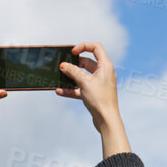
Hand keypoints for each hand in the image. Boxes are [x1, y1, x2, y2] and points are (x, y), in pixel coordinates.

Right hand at [58, 42, 129, 158]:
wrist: (107, 120)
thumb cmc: (100, 99)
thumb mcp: (84, 82)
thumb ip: (73, 72)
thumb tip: (64, 65)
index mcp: (105, 66)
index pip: (96, 48)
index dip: (83, 46)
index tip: (72, 52)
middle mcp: (104, 73)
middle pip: (87, 62)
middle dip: (74, 64)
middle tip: (63, 66)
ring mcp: (99, 84)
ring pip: (83, 76)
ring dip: (71, 77)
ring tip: (60, 77)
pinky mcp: (94, 94)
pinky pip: (81, 88)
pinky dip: (71, 89)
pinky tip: (60, 91)